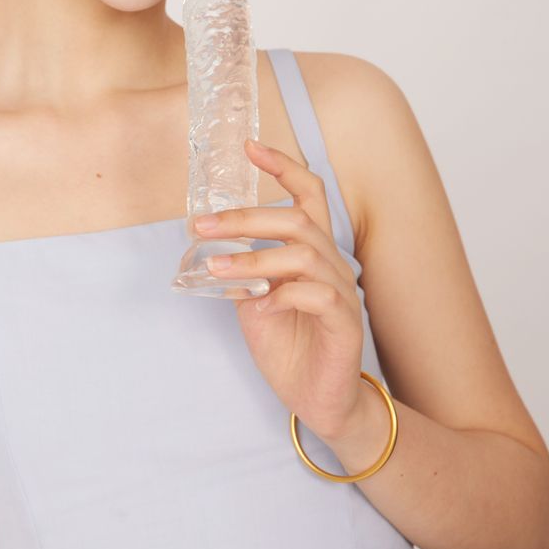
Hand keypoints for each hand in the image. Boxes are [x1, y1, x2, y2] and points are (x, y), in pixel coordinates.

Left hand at [194, 137, 364, 442]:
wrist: (320, 401)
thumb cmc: (291, 347)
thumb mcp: (256, 303)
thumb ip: (243, 274)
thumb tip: (212, 249)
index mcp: (313, 253)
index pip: (309, 195)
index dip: (284, 167)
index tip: (250, 147)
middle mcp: (333, 265)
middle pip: (298, 220)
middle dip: (246, 217)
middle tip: (202, 225)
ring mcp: (343, 293)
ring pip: (304, 254)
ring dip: (255, 258)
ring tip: (217, 268)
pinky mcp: (346, 324)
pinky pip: (318, 295)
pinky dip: (282, 297)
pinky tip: (259, 309)